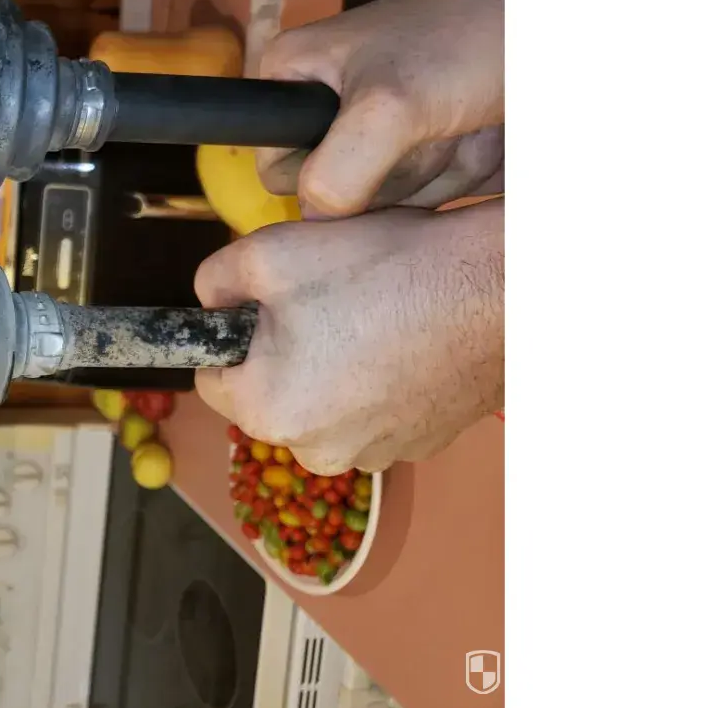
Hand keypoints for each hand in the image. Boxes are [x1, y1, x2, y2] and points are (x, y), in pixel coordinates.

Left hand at [193, 202, 503, 474]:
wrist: (496, 290)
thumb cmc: (384, 272)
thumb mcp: (268, 253)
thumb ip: (214, 281)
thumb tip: (210, 302)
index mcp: (268, 413)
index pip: (210, 377)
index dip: (231, 332)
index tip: (265, 304)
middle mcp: (317, 452)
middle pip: (267, 394)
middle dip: (281, 350)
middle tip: (324, 300)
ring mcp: (374, 454)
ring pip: (321, 402)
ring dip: (331, 365)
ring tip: (368, 315)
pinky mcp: (418, 444)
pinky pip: (371, 409)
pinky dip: (377, 378)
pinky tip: (402, 337)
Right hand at [258, 0, 504, 217]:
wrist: (550, 19)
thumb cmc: (468, 37)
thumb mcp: (391, 105)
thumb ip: (338, 170)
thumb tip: (318, 218)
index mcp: (291, 78)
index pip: (278, 173)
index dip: (327, 176)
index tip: (377, 142)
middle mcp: (327, 107)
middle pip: (338, 193)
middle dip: (395, 174)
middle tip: (431, 126)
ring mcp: (378, 131)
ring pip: (384, 200)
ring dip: (434, 172)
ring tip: (460, 122)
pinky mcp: (422, 147)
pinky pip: (425, 194)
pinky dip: (458, 174)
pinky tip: (477, 136)